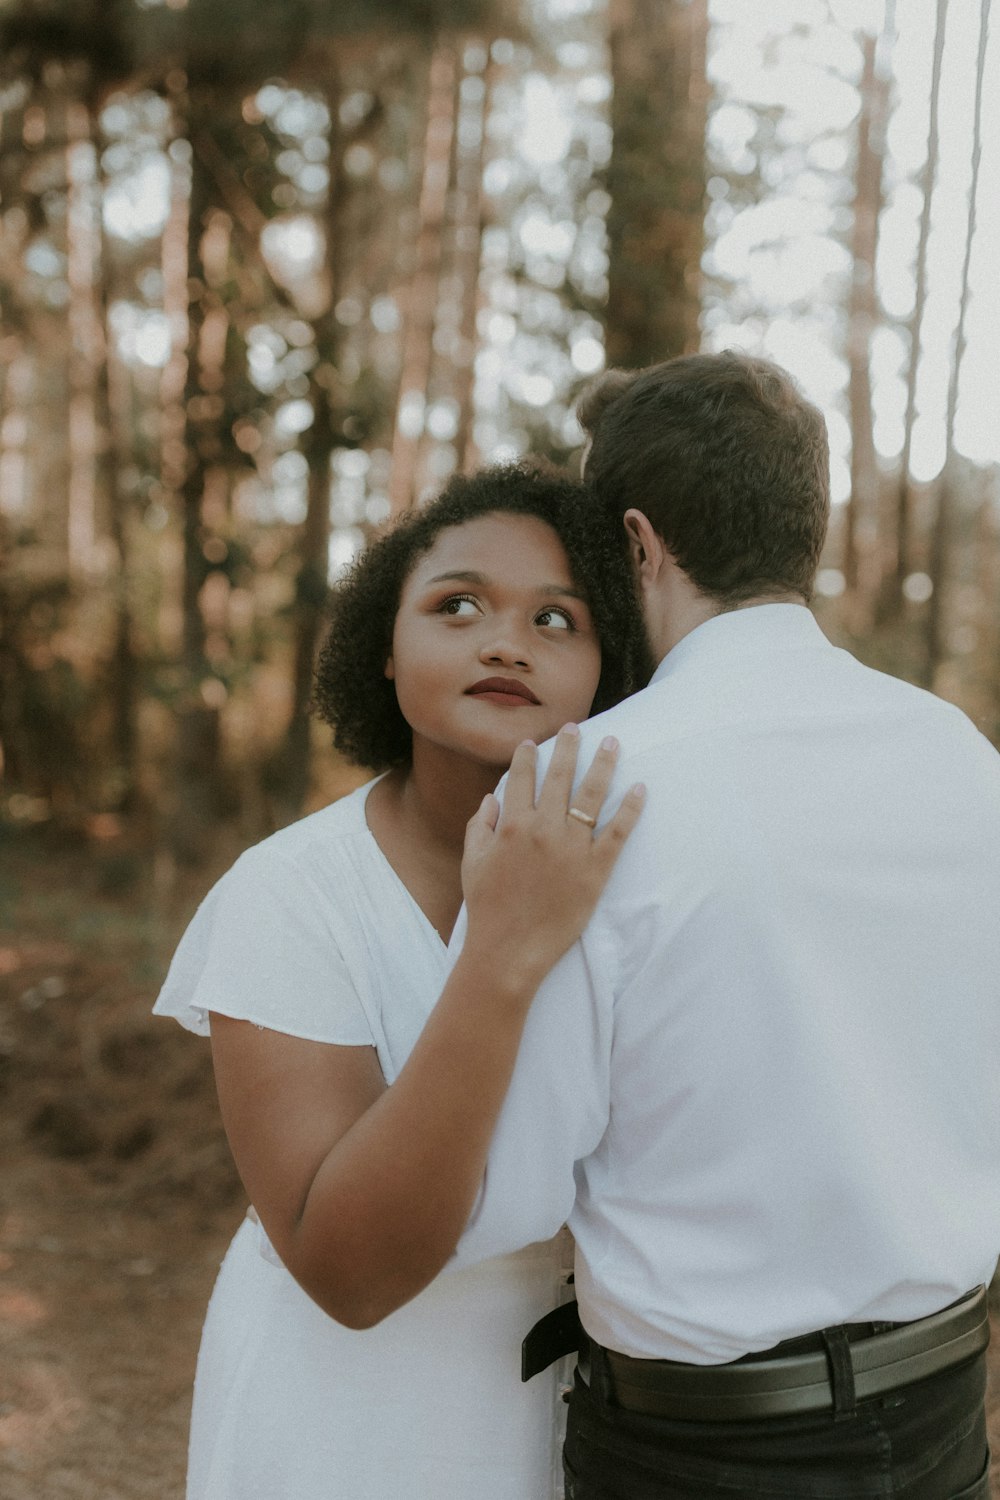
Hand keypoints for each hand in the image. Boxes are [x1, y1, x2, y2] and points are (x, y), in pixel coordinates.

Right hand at [460, 725, 644, 992]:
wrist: (508, 950)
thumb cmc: (487, 909)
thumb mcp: (472, 863)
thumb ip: (479, 826)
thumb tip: (491, 799)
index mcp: (511, 825)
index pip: (522, 779)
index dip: (527, 757)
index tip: (532, 743)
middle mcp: (543, 829)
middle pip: (559, 777)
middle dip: (567, 748)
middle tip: (575, 728)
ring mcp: (571, 848)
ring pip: (591, 795)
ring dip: (603, 764)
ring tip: (612, 743)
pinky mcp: (595, 869)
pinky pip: (617, 831)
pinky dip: (631, 808)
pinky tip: (640, 788)